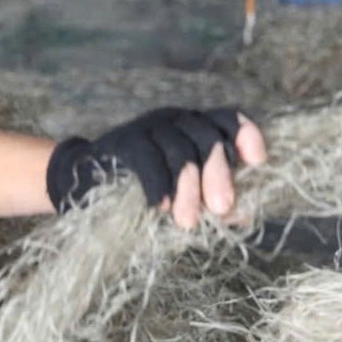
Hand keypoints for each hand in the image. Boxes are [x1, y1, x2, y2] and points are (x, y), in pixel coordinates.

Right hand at [46, 108, 268, 229]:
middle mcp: (174, 120)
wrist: (83, 186)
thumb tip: (244, 214)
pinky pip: (147, 159)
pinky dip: (158, 185)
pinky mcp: (123, 141)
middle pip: (207, 137)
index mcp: (193, 128)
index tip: (257, 161)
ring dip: (188, 189)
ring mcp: (147, 127)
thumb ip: (211, 201)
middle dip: (219, 174)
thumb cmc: (141, 193)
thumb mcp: (183, 196)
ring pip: (180, 150)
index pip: (227, 119)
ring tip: (187, 222)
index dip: (246, 135)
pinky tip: (160, 208)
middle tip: (222, 209)